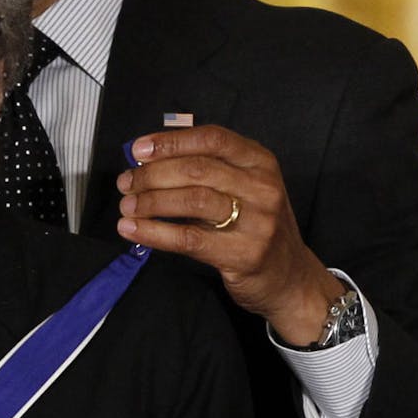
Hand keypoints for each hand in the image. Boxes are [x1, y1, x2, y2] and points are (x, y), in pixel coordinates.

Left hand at [115, 125, 344, 344]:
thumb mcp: (244, 188)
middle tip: (127, 183)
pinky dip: (155, 232)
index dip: (171, 141)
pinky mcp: (244, 254)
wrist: (290, 278)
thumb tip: (149, 158)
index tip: (139, 150)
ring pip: (192, 200)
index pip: (211, 138)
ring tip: (128, 206)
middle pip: (196, 169)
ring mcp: (257, 221)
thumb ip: (206, 169)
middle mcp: (262, 187)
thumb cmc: (256, 227)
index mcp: (260, 162)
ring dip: (150, 201)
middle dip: (152, 174)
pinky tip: (134, 229)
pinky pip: (189, 238)